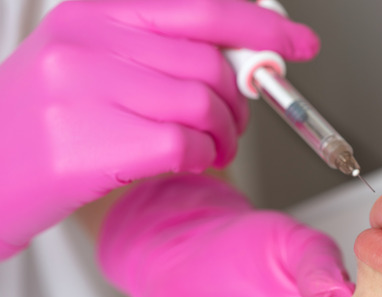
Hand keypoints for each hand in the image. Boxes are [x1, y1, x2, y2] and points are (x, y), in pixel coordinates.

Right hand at [0, 0, 318, 258]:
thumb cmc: (48, 121)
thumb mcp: (94, 61)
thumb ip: (163, 48)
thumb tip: (244, 53)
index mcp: (94, 10)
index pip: (202, 5)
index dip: (262, 23)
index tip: (298, 43)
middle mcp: (87, 40)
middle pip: (211, 61)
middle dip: (242, 98)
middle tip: (235, 120)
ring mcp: (82, 89)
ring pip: (203, 103)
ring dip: (224, 134)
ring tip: (209, 147)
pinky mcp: (86, 144)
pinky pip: (183, 143)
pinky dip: (200, 157)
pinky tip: (186, 161)